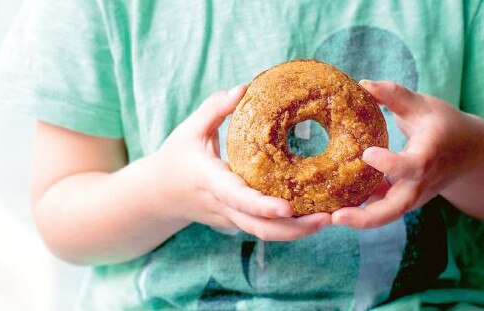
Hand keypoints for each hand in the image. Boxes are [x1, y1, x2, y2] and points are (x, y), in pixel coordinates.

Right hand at [154, 85, 330, 240]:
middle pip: (260, 228)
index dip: (263, 206)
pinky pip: (264, 229)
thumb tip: (244, 88)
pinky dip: (288, 228)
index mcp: (210, 181)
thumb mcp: (189, 129)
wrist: (158, 195)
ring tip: (328, 218)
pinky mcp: (236, 221)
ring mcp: (230, 218)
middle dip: (295, 229)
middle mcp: (223, 206)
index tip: (288, 208)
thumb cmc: (176, 158)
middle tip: (327, 217)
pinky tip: (312, 216)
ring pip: (266, 234)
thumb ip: (215, 108)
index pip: (238, 198)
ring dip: (298, 232)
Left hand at [332, 80, 483, 227]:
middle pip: (394, 209)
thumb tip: (362, 83)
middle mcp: (419, 184)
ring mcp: (410, 197)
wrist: (468, 155)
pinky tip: (330, 208)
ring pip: (384, 216)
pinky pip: (379, 210)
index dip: (390, 164)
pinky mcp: (401, 200)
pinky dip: (357, 211)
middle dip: (366, 218)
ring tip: (325, 218)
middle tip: (335, 217)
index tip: (367, 153)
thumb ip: (394, 95)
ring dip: (356, 220)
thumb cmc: (443, 125)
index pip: (411, 167)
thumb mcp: (422, 105)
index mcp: (427, 157)